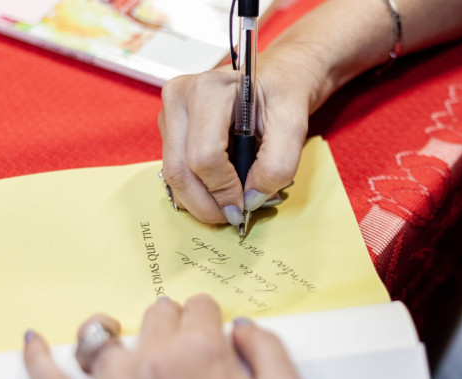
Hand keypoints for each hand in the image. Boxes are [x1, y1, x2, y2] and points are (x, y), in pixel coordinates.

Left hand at [24, 294, 312, 378]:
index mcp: (202, 352)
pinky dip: (38, 360)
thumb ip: (269, 349)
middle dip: (174, 326)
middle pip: (157, 314)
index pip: (200, 307)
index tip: (217, 339)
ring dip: (117, 333)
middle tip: (187, 352)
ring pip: (103, 338)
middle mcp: (154, 363)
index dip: (211, 322)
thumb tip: (241, 327)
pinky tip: (33, 341)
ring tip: (123, 338)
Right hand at [158, 57, 317, 224]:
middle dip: (207, 204)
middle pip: (180, 171)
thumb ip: (278, 164)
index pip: (204, 156)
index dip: (224, 190)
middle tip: (234, 216)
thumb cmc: (281, 96)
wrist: (274, 79)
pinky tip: (219, 186)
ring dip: (201, 200)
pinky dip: (196, 190)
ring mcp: (168, 114)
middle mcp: (179, 98)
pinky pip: (174, 172)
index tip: (245, 204)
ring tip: (230, 200)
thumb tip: (250, 199)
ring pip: (173, 177)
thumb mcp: (293, 125)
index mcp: (208, 89)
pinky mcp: (168, 130)